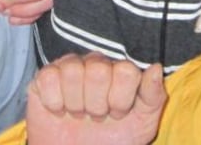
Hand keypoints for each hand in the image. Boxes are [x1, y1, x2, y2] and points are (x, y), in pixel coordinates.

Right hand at [26, 53, 166, 144]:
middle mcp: (96, 63)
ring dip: (75, 103)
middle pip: (98, 70)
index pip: (125, 70)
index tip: (117, 114)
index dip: (120, 98)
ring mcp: (69, 67)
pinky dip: (54, 102)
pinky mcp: (44, 76)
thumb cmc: (112, 140)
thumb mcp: (142, 124)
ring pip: (73, 71)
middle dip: (96, 104)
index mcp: (120, 71)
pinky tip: (59, 110)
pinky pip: (48, 77)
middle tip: (95, 116)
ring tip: (77, 114)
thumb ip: (153, 96)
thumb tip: (156, 68)